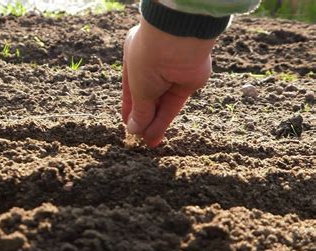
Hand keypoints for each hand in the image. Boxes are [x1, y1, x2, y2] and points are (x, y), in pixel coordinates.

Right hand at [122, 17, 215, 146]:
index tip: (127, 125)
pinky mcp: (189, 81)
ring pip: (161, 103)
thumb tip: (133, 129)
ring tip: (147, 142)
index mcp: (135, 58)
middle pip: (148, 97)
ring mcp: (172, 72)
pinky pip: (174, 104)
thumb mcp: (138, 89)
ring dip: (154, 123)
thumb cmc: (148, 60)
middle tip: (138, 138)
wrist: (176, 42)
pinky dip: (165, 120)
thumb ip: (139, 111)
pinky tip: (155, 135)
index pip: (130, 88)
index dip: (129, 108)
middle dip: (143, 119)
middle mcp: (154, 64)